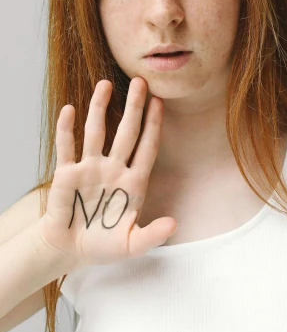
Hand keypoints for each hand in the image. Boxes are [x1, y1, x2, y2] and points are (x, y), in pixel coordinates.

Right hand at [37, 78, 176, 268]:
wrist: (70, 250)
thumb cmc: (103, 245)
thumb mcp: (131, 245)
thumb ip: (152, 235)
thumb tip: (174, 224)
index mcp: (133, 183)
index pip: (147, 147)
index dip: (154, 125)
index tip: (160, 102)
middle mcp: (113, 169)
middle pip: (126, 132)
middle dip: (134, 108)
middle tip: (140, 82)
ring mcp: (90, 168)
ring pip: (96, 132)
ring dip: (100, 108)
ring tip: (105, 84)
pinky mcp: (66, 173)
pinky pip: (66, 147)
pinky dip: (66, 128)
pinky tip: (69, 109)